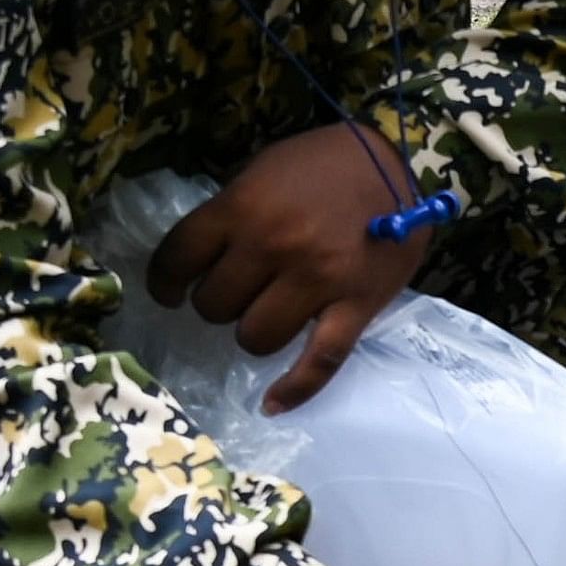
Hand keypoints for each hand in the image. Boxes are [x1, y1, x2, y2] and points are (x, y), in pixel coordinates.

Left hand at [146, 122, 432, 412]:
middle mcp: (274, 246)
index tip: (169, 290)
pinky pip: (319, 362)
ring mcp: (317, 280)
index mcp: (243, 207)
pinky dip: (294, 389)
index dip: (165, 281)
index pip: (178, 259)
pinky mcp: (355, 307)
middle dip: (218, 302)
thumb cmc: (323, 162)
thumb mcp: (263, 169)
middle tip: (236, 291)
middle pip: (215, 305)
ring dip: (253, 331)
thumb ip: (231, 213)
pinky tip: (272, 404)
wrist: (400, 161)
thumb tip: (201, 259)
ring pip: (255, 338)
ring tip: (266, 316)